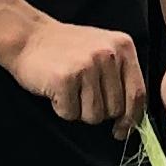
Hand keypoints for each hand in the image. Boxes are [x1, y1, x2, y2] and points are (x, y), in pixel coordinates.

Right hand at [4, 16, 146, 127]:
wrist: (28, 36)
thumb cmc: (66, 48)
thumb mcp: (102, 50)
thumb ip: (120, 77)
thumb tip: (131, 120)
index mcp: (123, 46)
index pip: (138, 93)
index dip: (131, 118)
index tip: (121, 130)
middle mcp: (109, 54)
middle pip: (115, 110)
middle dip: (97, 111)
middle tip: (80, 94)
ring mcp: (87, 66)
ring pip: (94, 116)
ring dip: (78, 111)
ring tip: (68, 89)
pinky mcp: (65, 79)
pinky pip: (70, 113)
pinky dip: (61, 108)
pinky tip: (55, 89)